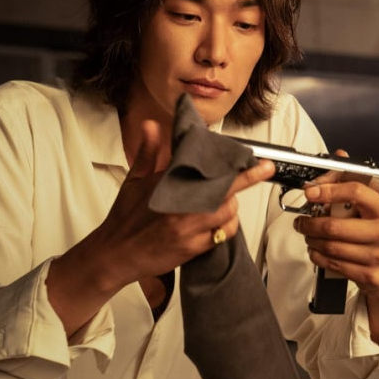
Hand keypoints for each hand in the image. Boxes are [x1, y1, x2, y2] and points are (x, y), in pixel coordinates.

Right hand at [47, 120, 274, 335]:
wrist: (116, 253)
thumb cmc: (125, 216)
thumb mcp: (135, 180)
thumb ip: (149, 152)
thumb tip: (153, 125)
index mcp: (170, 185)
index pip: (210, 170)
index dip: (238, 167)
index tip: (260, 161)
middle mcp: (182, 206)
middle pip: (226, 191)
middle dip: (245, 181)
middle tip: (262, 170)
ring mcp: (189, 229)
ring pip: (227, 213)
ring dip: (231, 205)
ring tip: (224, 200)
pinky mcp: (192, 249)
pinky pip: (221, 235)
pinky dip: (225, 227)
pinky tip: (218, 221)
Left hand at [294, 171, 378, 344]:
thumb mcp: (378, 211)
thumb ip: (356, 188)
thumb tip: (340, 157)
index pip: (356, 192)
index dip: (329, 190)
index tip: (311, 191)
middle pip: (335, 226)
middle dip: (311, 223)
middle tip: (302, 221)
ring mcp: (378, 256)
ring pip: (331, 246)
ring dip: (312, 240)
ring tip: (308, 235)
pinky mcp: (369, 275)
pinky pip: (333, 264)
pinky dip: (318, 256)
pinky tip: (316, 250)